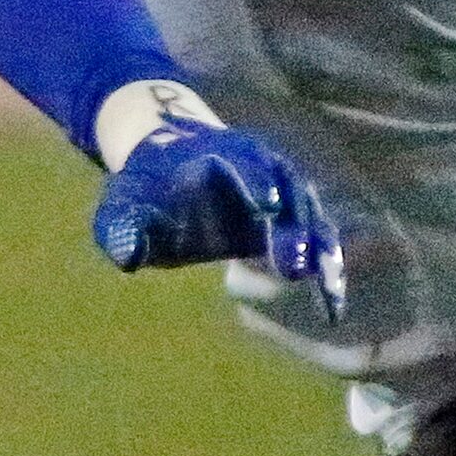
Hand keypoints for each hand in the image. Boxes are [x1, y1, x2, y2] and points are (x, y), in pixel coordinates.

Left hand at [93, 114, 346, 320]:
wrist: (171, 160)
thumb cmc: (147, 187)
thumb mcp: (126, 203)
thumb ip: (124, 226)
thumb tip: (126, 254)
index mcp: (220, 156)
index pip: (243, 167)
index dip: (255, 185)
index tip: (269, 209)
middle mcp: (260, 167)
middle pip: (286, 190)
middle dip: (293, 223)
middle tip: (300, 262)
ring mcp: (280, 189)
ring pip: (308, 213)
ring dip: (317, 245)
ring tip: (328, 286)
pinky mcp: (291, 216)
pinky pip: (314, 235)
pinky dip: (322, 261)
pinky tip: (332, 299)